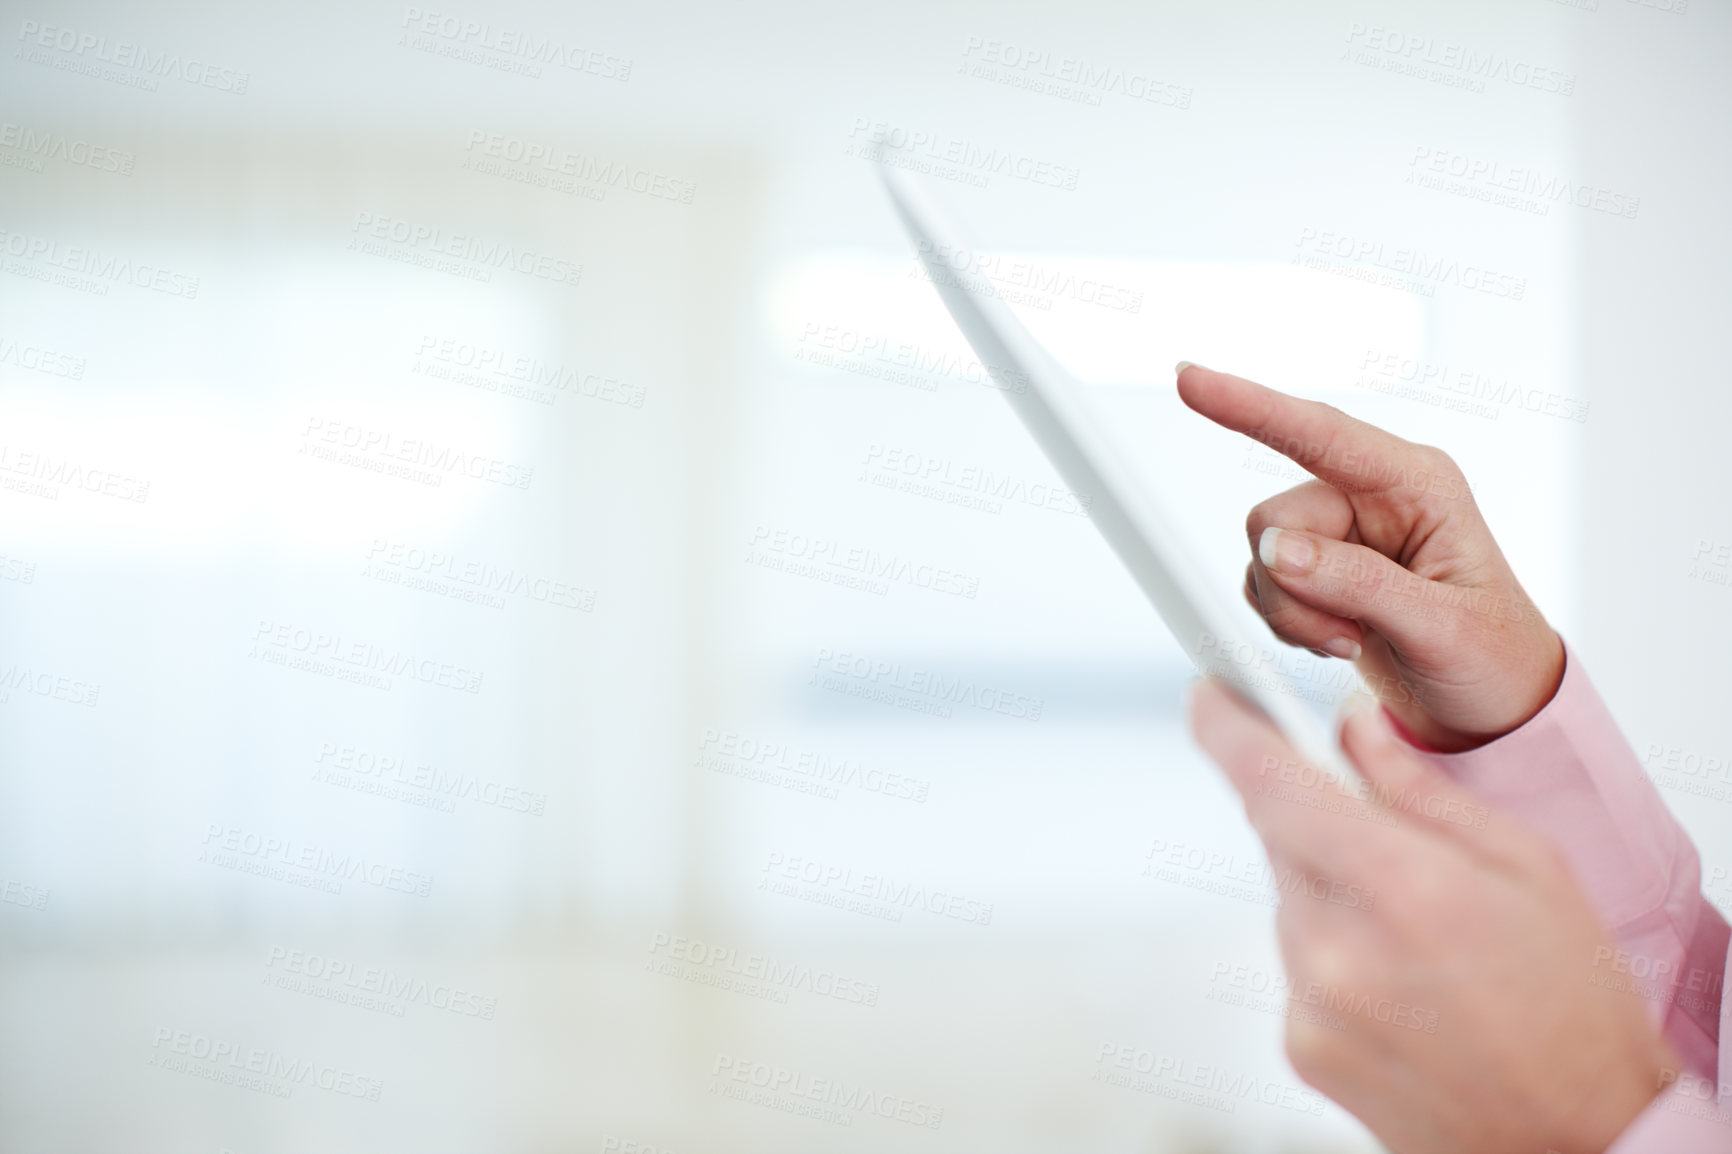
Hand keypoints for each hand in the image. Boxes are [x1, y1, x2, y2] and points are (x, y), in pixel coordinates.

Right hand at [1177, 362, 1562, 750]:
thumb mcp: (1441, 627)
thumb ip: (1358, 582)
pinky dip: (1288, 625)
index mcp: (1417, 484)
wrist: (1494, 708)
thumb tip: (1278, 551)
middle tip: (1344, 634)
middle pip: (1276, 518)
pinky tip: (1338, 639)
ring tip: (1352, 640)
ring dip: (1293, 613)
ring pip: (1261, 556)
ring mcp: (1342, 532)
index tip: (1191, 380)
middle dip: (1294, 588)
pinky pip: (1262, 585)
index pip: (1322, 434)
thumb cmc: (1493, 658)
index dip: (1251, 406)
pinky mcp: (1317, 568)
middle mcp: (1372, 496)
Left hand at [1187, 678, 1673, 1153]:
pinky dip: (1334, 956)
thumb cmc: (1575, 1006)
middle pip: (1281, 839)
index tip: (1211, 695)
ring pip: (1291, 902)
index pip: (1270, 781)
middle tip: (1393, 848)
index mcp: (1398, 886)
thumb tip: (1353, 724)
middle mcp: (1337, 947)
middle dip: (1323, 824)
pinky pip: (1297, 965)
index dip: (1226, 726)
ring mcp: (1311, 1003)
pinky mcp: (1300, 1045)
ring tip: (1422, 939)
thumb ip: (1419, 786)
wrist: (1580, 1139)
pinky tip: (1402, 986)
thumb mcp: (1526, 866)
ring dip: (1334, 895)